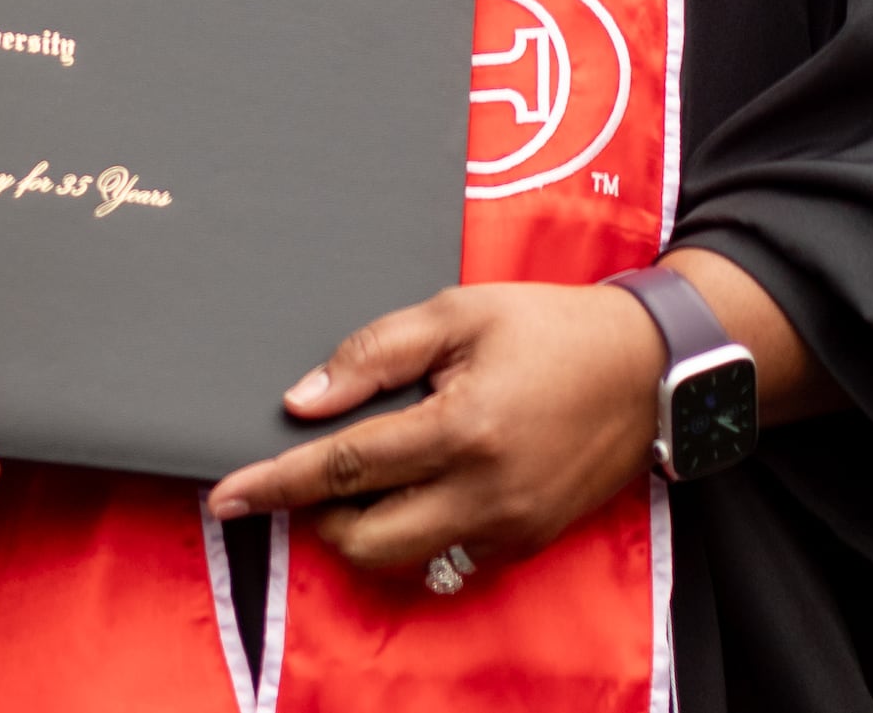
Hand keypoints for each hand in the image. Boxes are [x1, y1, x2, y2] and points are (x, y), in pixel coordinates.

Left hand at [205, 283, 661, 576]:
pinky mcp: (528, 541)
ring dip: (367, 528)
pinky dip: (419, 530)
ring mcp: (510, 526)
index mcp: (461, 430)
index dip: (276, 484)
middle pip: (366, 539)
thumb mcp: (456, 315)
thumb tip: (303, 401)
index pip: (344, 468)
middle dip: (319, 516)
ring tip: (364, 476)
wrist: (647, 368)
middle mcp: (485, 492)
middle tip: (308, 474)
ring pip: (406, 558)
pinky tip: (421, 484)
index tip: (226, 498)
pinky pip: (450, 557)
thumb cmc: (547, 328)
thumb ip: (373, 355)